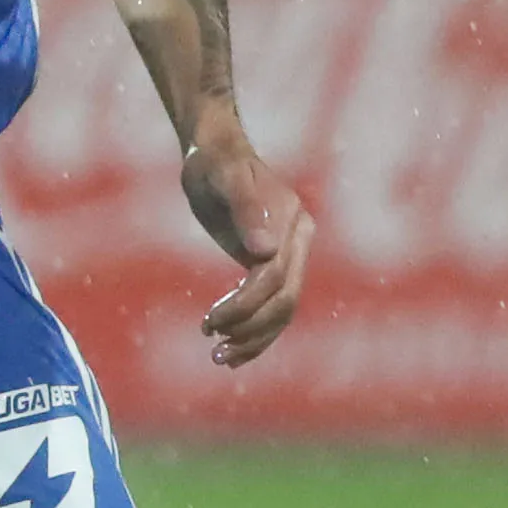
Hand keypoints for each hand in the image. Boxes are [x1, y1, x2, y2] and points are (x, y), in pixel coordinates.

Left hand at [180, 136, 314, 367]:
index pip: (275, 278)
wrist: (214, 149)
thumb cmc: (215, 160)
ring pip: (281, 311)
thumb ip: (244, 210)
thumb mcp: (224, 177)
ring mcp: (287, 255)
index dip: (245, 306)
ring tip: (218, 358)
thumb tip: (264, 253)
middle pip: (285, 301)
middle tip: (214, 352)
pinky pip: (270, 305)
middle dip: (251, 330)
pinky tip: (230, 348)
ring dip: (253, 339)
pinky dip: (253, 331)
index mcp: (293, 224)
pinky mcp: (271, 265)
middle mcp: (297, 242)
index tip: (209, 322)